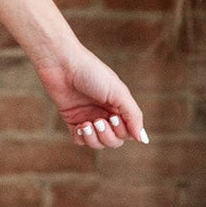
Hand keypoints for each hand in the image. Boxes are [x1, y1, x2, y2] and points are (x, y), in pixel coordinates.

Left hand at [31, 41, 147, 148]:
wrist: (61, 64)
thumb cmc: (92, 73)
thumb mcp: (118, 92)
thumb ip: (133, 115)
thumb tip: (143, 139)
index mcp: (119, 106)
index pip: (128, 132)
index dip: (122, 131)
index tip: (113, 117)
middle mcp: (105, 113)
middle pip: (114, 140)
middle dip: (107, 136)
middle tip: (98, 121)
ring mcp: (88, 117)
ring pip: (97, 143)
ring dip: (94, 139)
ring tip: (86, 125)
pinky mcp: (72, 119)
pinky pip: (80, 140)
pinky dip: (81, 138)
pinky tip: (79, 127)